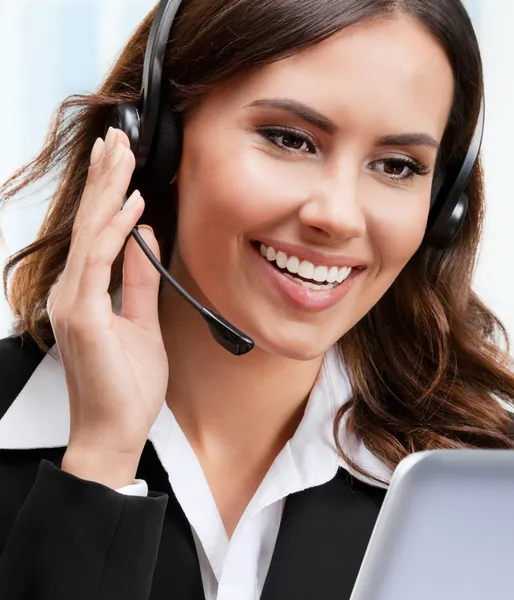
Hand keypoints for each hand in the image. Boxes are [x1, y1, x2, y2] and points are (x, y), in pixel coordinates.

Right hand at [48, 127, 168, 488]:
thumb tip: (143, 240)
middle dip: (105, 178)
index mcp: (87, 292)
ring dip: (109, 190)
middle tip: (116, 138)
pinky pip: (101, 262)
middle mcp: (74, 291)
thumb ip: (139, 280)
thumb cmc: (126, 383)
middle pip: (90, 223)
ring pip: (92, 233)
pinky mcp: (84, 315)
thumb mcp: (142, 322)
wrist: (115, 430)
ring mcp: (75, 302)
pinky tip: (132, 203)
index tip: (119, 160)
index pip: (97, 232)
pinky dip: (117, 230)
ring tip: (122, 153)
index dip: (107, 193)